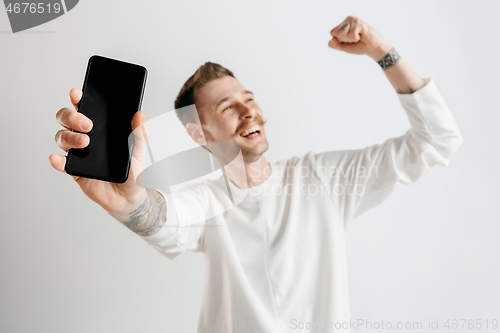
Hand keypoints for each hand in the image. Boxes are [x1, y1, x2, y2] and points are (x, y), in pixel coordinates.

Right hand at [49, 88, 149, 220]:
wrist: (130, 197)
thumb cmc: (134, 170)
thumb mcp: (141, 151)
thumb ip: (140, 133)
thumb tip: (139, 114)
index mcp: (101, 128)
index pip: (85, 108)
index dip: (78, 99)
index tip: (77, 94)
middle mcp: (86, 137)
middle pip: (67, 119)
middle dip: (72, 116)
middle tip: (88, 124)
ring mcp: (79, 153)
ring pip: (62, 137)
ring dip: (69, 137)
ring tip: (85, 142)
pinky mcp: (75, 171)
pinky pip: (61, 163)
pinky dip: (56, 160)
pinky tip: (57, 159)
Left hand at [329, 16, 392, 60]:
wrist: (372, 48)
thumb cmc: (358, 46)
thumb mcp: (343, 47)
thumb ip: (334, 44)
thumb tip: (332, 39)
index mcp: (342, 24)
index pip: (332, 32)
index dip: (339, 40)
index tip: (348, 40)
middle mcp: (347, 20)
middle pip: (336, 32)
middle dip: (345, 39)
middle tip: (354, 38)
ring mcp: (353, 19)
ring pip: (343, 33)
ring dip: (351, 39)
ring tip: (358, 36)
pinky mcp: (359, 22)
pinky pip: (351, 34)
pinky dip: (356, 38)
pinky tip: (361, 35)